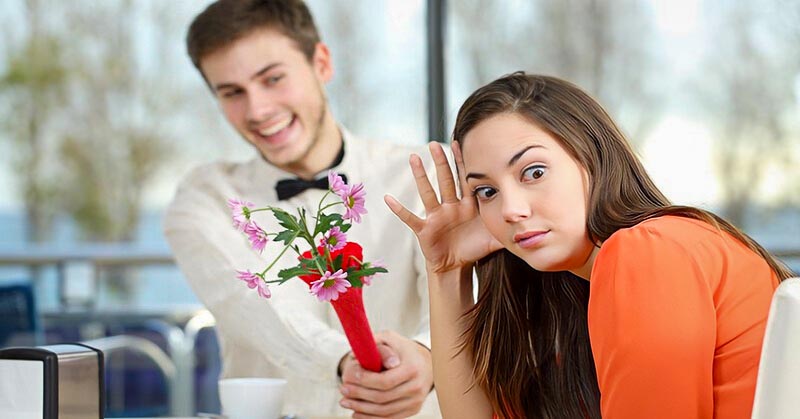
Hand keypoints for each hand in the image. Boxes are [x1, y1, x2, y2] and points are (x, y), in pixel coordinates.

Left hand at [339, 331, 432, 418]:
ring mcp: (416, 401)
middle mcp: (417, 387)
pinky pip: (389, 418)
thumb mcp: (390, 339)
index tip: (351, 376)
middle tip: (342, 389)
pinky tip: (356, 412)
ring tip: (345, 402)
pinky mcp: (413, 409)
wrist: (426, 362)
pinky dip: (371, 418)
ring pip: (384, 412)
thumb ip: (375, 343)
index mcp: (412, 368)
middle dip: (359, 395)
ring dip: (361, 409)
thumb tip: (365, 358)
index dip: (365, 381)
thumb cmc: (402, 349)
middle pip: (383, 398)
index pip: (385, 381)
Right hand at [384, 141, 501, 272]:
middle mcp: (451, 207)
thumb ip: (511, 227)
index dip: (463, 163)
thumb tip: (534, 222)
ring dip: (420, 176)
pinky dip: (399, 209)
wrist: (457, 266)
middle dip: (441, 162)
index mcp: (467, 205)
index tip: (460, 142)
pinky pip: (410, 218)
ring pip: (428, 193)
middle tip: (435, 143)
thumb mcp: (495, 237)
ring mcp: (436, 217)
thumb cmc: (475, 248)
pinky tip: (388, 198)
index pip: (465, 180)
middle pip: (445, 180)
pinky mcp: (425, 229)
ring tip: (413, 158)